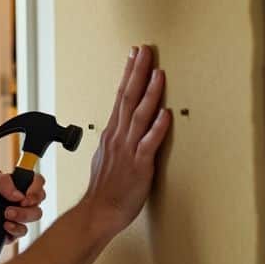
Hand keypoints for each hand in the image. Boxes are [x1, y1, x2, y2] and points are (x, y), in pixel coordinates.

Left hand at [0, 170, 47, 251]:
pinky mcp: (15, 231)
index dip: (36, 186)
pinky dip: (15, 228)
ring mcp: (18, 215)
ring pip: (36, 214)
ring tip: (5, 216)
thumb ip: (2, 181)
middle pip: (40, 197)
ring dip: (22, 215)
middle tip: (20, 203)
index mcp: (12, 185)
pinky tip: (4, 227)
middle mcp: (17, 199)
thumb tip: (19, 193)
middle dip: (31, 202)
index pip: (35, 180)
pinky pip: (25, 230)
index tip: (27, 194)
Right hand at [78, 44, 171, 239]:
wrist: (98, 212)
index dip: (128, 74)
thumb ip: (115, 140)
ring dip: (150, 93)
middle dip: (137, 73)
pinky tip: (166, 114)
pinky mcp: (139, 165)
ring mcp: (128, 150)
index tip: (134, 56)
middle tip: (144, 51)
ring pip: (139, 115)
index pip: (119, 97)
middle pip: (128, 98)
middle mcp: (118, 138)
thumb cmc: (104, 189)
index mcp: (111, 134)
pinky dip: (157, 128)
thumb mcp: (104, 158)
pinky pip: (149, 143)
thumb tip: (120, 128)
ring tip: (159, 73)